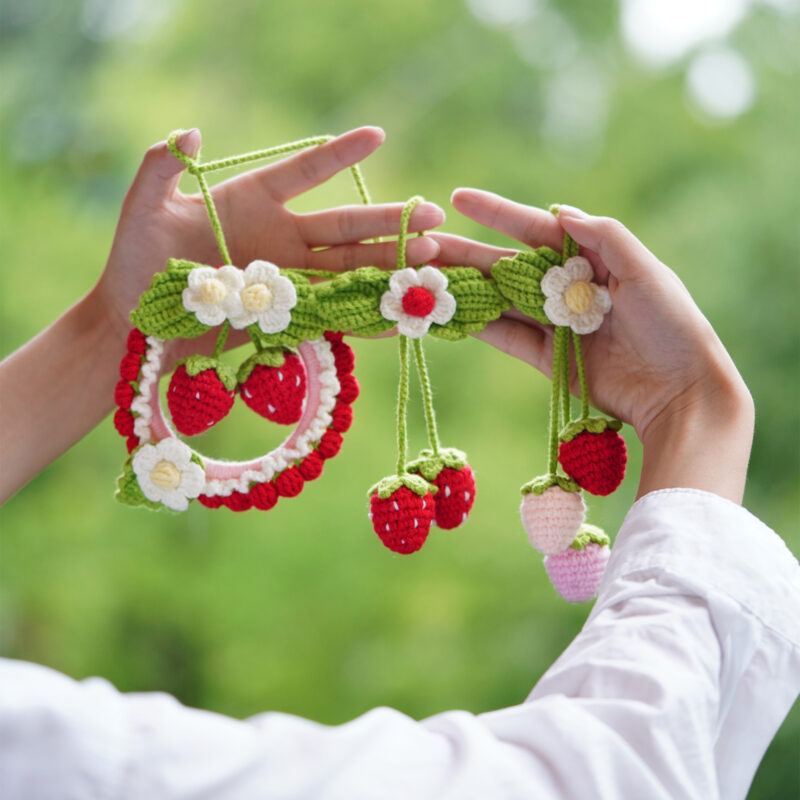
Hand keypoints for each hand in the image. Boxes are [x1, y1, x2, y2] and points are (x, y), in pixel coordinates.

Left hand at [0, 128, 444, 502]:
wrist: (134, 324)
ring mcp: (288, 280)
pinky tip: (399, 312)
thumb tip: (190, 133)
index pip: (305, 173)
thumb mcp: (143, 209)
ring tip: (431, 257)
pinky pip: (333, 312)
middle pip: (344, 226)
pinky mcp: (286, 317)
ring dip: (390, 264)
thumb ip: (161, 168)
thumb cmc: (134, 262)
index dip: (340, 156)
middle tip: (433, 215)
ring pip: (350, 268)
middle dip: (390, 221)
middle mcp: (280, 239)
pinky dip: (366, 314)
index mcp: (253, 202)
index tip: (377, 135)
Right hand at [431, 189, 753, 501]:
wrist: (679, 391)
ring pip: (500, 301)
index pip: (536, 229)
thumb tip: (560, 211)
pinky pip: (507, 337)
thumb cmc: (671, 325)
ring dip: (462, 289)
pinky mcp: (548, 359)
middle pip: (507, 266)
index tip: (458, 197)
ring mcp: (555, 324)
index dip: (496, 213)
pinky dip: (477, 326)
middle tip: (420, 245)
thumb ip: (604, 237)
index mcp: (592, 258)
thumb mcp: (646, 271)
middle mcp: (569, 288)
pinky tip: (446, 315)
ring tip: (421, 277)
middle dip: (465, 254)